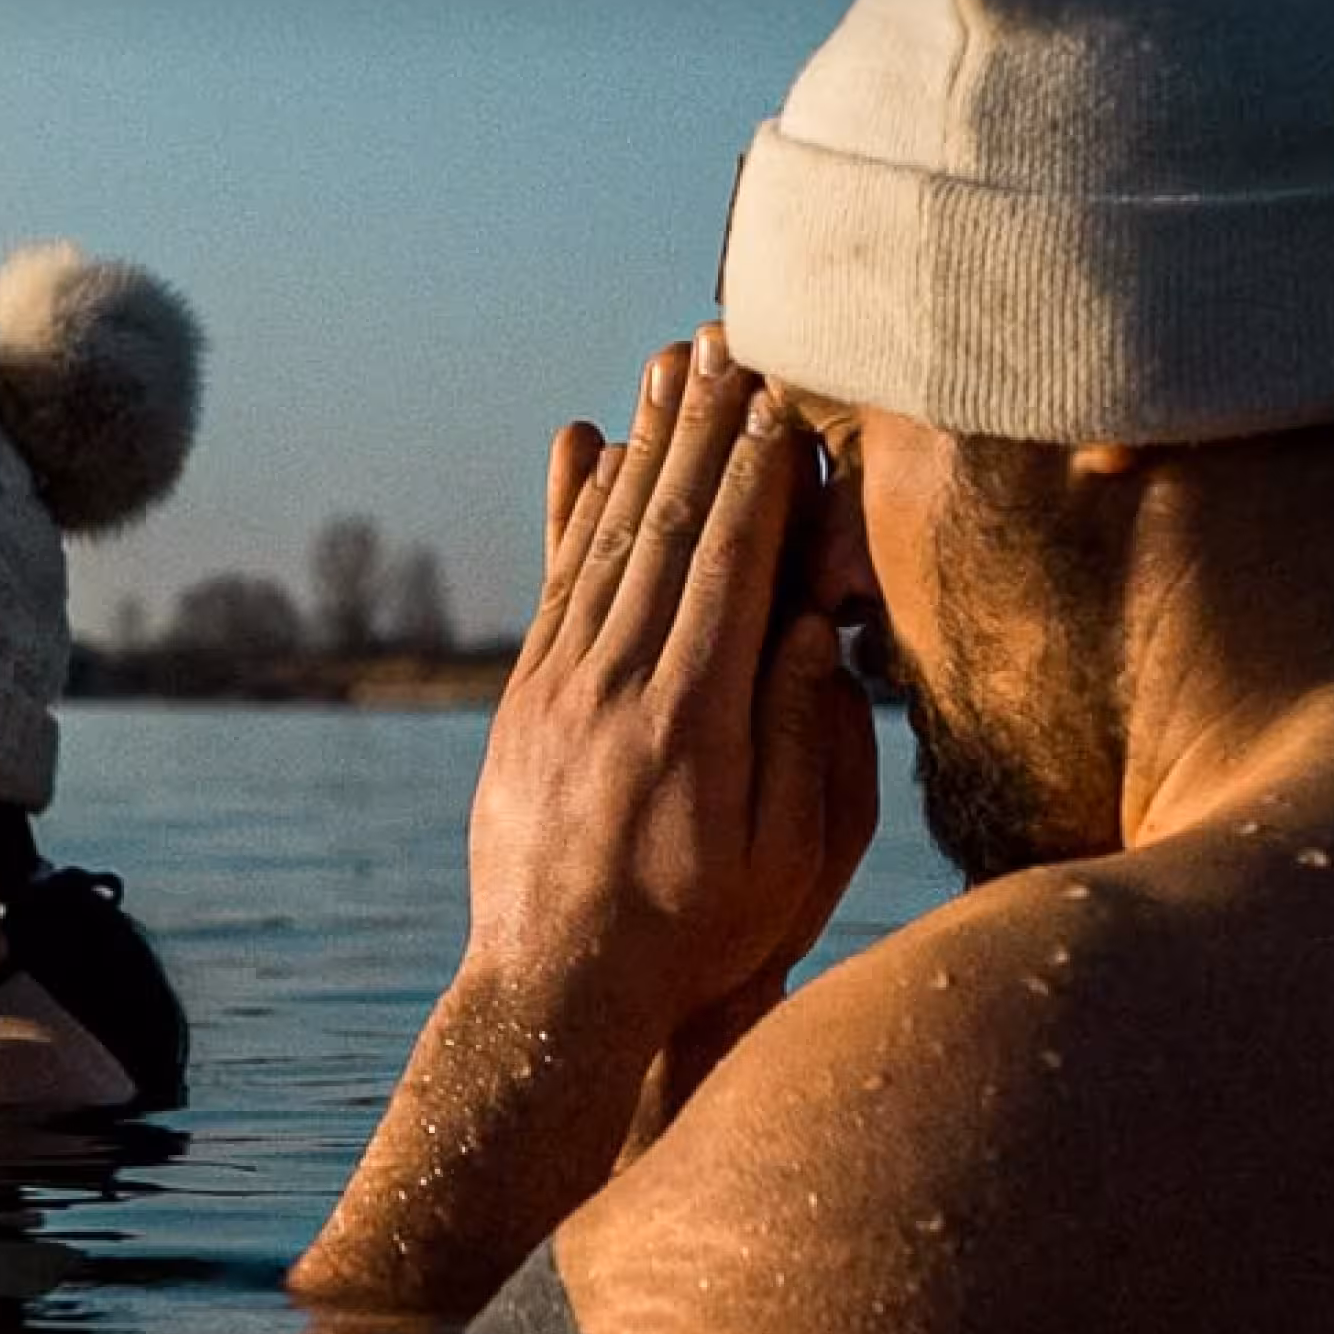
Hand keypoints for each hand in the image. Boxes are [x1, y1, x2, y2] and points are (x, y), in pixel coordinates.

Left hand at [463, 328, 877, 1046]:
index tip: (781, 394)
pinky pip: (557, 580)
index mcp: (690, 723)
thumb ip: (803, 740)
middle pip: (664, 528)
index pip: (730, 566)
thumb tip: (810, 625)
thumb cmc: (698, 938)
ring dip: (644, 444)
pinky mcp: (522, 700)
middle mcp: (613, 688)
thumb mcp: (785, 861)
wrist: (556, 996)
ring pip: (607, 540)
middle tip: (729, 337)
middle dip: (702, 427)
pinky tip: (587, 445)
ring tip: (670, 364)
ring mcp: (556, 690)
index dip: (757, 473)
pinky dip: (576, 505)